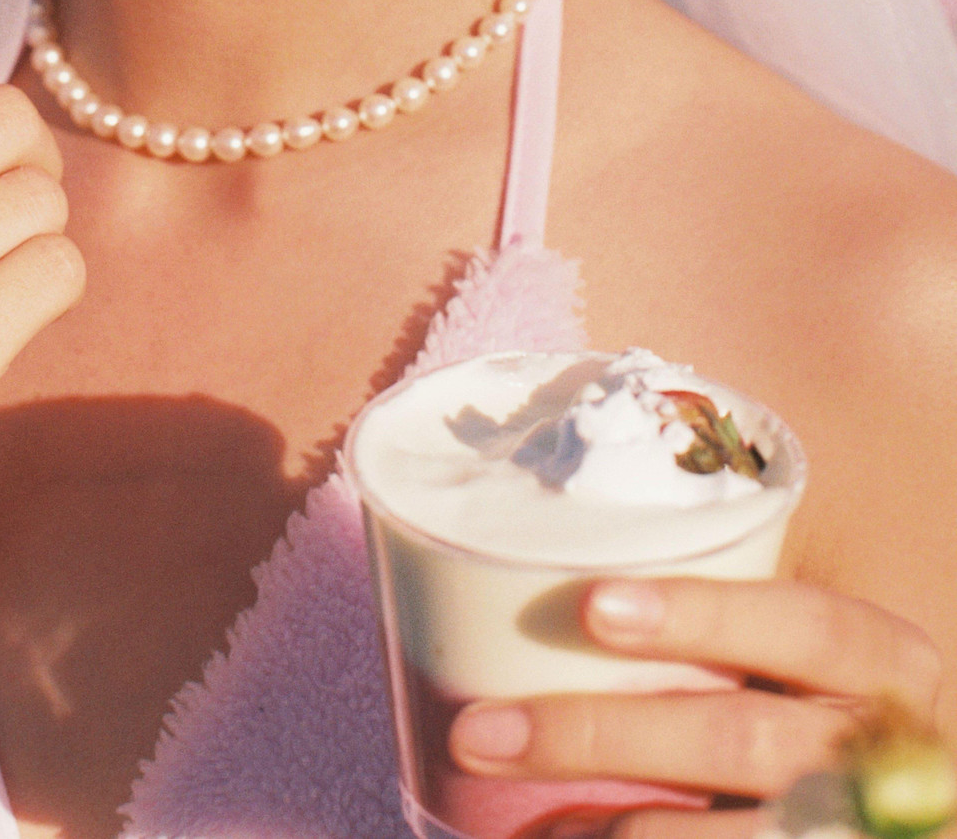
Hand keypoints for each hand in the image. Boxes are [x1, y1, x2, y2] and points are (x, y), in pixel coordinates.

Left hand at [448, 576, 941, 838]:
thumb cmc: (811, 689)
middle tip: (482, 729)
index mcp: (884, 659)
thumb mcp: (797, 644)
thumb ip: (719, 606)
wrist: (873, 793)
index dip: (707, 614)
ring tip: (517, 822)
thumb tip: (546, 555)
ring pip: (733, 837)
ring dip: (611, 827)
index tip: (593, 606)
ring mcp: (860, 826)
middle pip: (744, 739)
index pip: (809, 625)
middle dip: (603, 734)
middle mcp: (881, 747)